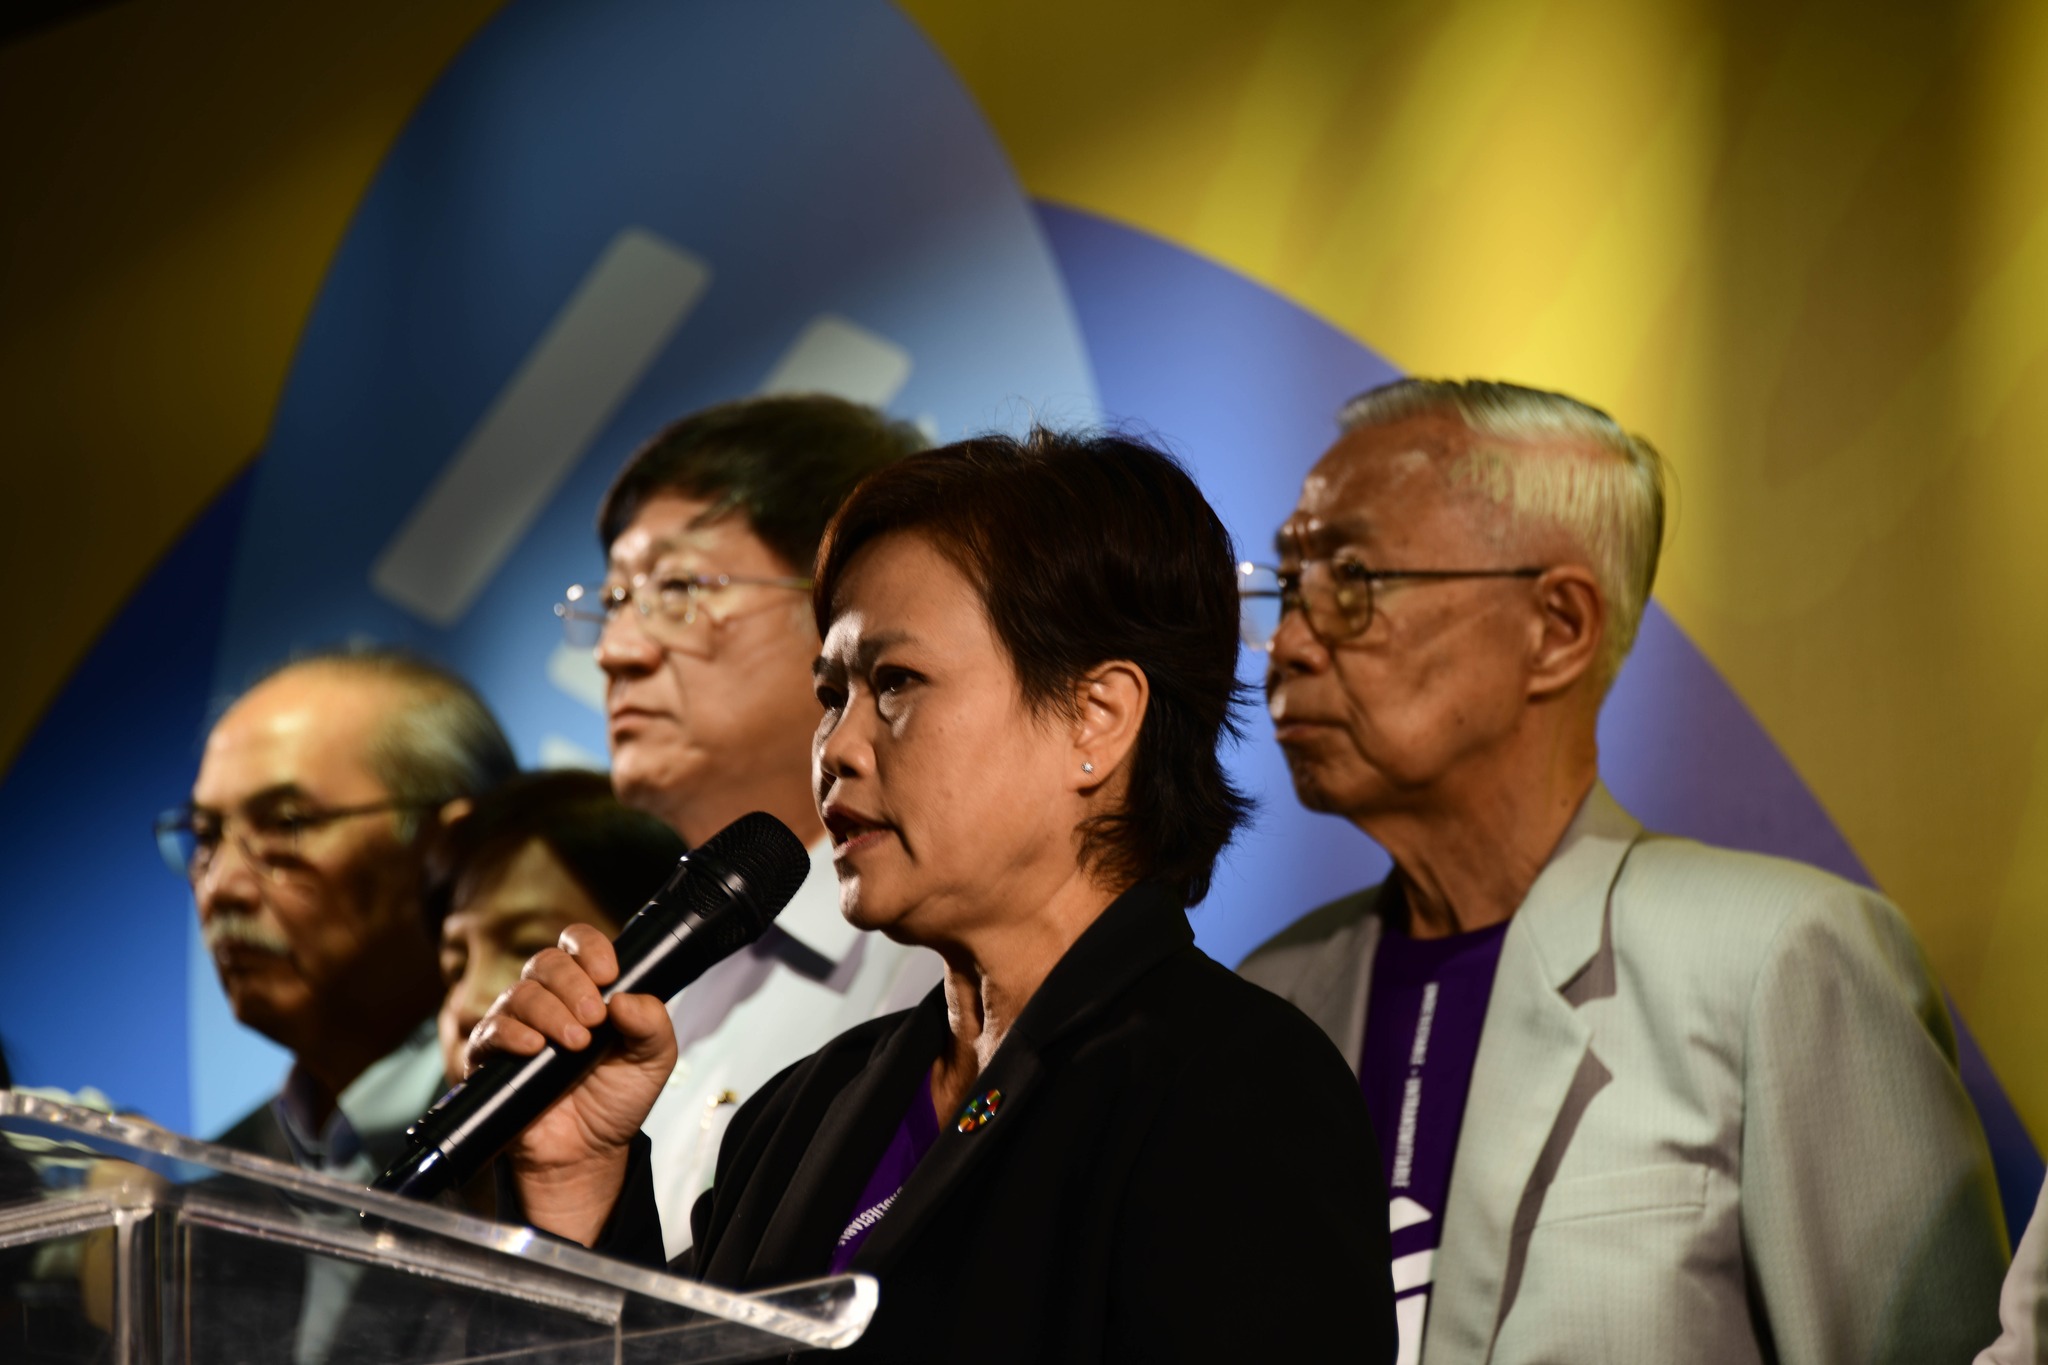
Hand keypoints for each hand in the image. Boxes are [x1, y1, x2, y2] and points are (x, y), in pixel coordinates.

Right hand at [465, 923, 675, 1245]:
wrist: (588, 1152)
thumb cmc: (617, 1099)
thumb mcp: (654, 1059)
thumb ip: (652, 1023)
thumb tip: (624, 997)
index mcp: (587, 988)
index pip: (578, 943)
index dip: (590, 948)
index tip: (608, 973)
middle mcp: (549, 1000)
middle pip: (546, 963)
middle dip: (572, 984)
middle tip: (593, 1019)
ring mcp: (518, 1026)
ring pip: (521, 994)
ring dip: (550, 1012)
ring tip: (575, 1044)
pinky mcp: (492, 1059)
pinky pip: (491, 1031)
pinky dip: (513, 1034)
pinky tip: (535, 1048)